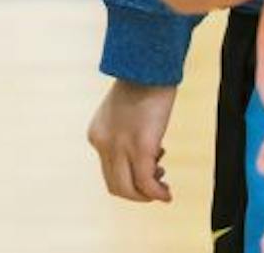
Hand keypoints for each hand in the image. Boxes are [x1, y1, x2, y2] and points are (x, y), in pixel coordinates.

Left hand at [87, 77, 176, 202]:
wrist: (149, 66)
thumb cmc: (142, 84)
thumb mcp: (124, 112)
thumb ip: (125, 132)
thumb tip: (148, 153)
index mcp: (96, 134)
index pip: (109, 170)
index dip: (131, 176)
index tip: (152, 165)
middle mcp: (102, 144)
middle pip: (115, 186)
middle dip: (137, 192)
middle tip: (157, 181)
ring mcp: (120, 147)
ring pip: (128, 190)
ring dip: (146, 196)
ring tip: (163, 187)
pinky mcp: (140, 148)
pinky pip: (146, 184)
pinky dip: (157, 194)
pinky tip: (167, 195)